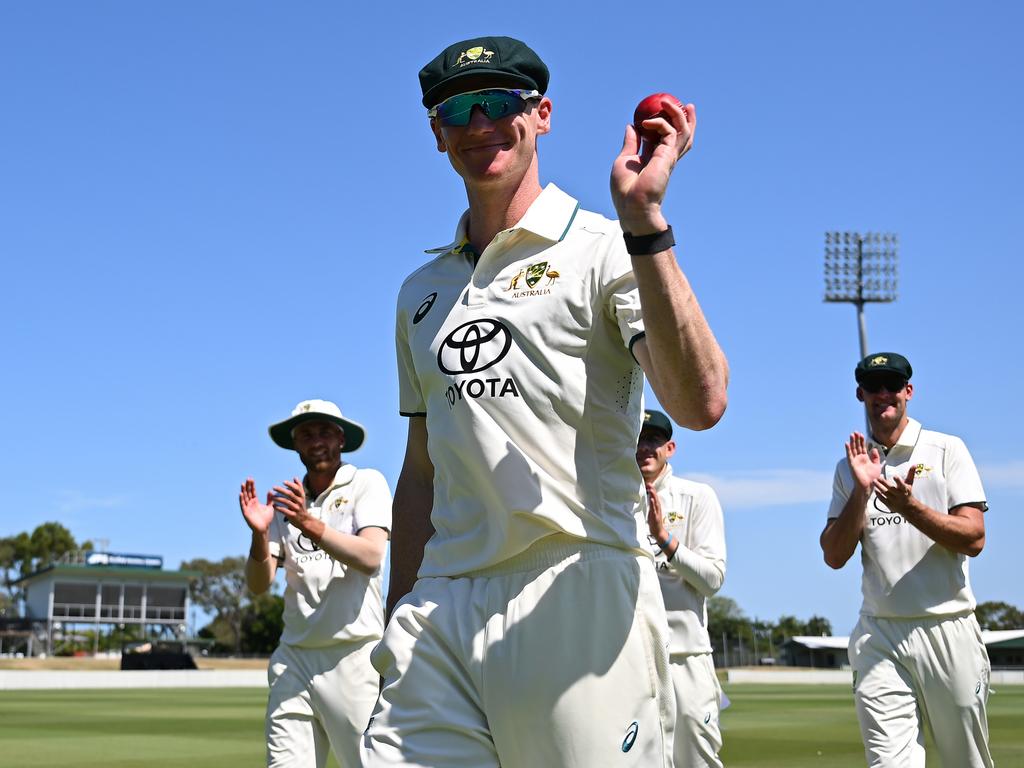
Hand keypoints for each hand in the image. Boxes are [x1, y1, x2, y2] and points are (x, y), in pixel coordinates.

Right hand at [239, 478, 274, 533]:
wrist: (264, 528)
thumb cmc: (266, 519)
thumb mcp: (270, 507)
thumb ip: (270, 499)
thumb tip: (270, 491)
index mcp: (255, 502)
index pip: (253, 492)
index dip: (252, 485)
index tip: (251, 479)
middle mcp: (250, 504)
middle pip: (248, 493)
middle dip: (248, 486)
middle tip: (248, 478)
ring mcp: (247, 508)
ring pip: (244, 498)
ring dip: (243, 491)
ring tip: (243, 484)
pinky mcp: (245, 512)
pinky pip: (243, 505)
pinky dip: (241, 499)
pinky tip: (240, 493)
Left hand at [271, 478, 325, 541]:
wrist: (305, 521)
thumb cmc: (301, 507)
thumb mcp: (302, 497)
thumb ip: (299, 487)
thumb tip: (295, 477)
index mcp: (301, 496)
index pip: (297, 489)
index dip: (290, 485)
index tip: (283, 482)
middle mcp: (299, 501)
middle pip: (290, 494)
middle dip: (281, 490)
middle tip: (273, 487)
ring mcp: (296, 509)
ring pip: (287, 502)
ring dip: (278, 498)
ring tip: (272, 497)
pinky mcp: (293, 515)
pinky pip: (285, 511)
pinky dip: (279, 508)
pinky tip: (273, 506)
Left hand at [611, 100, 695, 235]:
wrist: (632, 205)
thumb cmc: (625, 190)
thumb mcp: (624, 161)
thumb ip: (631, 143)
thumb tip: (631, 125)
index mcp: (654, 160)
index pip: (665, 139)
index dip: (666, 124)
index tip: (662, 111)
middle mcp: (664, 158)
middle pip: (682, 135)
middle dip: (686, 119)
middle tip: (684, 104)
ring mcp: (669, 157)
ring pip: (683, 132)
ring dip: (678, 114)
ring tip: (670, 102)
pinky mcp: (668, 156)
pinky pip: (669, 131)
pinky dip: (659, 122)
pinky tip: (646, 122)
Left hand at [645, 483, 669, 545]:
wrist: (658, 531)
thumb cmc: (654, 521)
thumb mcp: (651, 512)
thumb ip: (650, 506)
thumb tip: (647, 499)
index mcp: (656, 507)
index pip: (654, 497)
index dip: (652, 490)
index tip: (648, 484)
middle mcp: (657, 508)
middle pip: (655, 498)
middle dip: (652, 490)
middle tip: (649, 484)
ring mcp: (657, 512)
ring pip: (655, 502)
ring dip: (653, 495)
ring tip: (651, 489)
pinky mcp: (656, 516)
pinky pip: (654, 509)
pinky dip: (653, 504)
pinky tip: (651, 499)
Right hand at [845, 432, 881, 490]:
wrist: (868, 485)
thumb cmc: (873, 477)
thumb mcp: (877, 465)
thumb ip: (875, 457)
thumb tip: (874, 448)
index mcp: (865, 458)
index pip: (862, 447)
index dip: (862, 441)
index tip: (861, 434)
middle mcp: (859, 458)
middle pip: (857, 446)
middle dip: (857, 439)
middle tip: (856, 431)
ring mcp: (855, 461)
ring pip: (853, 449)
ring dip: (852, 442)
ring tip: (852, 434)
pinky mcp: (852, 464)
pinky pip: (849, 455)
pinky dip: (848, 449)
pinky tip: (847, 443)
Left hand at [873, 467, 916, 515]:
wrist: (908, 507)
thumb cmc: (908, 492)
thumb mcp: (910, 484)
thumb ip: (911, 474)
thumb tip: (914, 464)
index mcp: (905, 490)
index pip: (902, 485)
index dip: (899, 481)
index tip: (895, 476)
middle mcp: (899, 495)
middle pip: (891, 489)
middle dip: (884, 483)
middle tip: (878, 477)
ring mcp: (894, 500)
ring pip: (885, 493)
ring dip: (879, 487)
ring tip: (874, 481)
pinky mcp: (889, 505)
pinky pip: (882, 499)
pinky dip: (878, 495)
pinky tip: (875, 489)